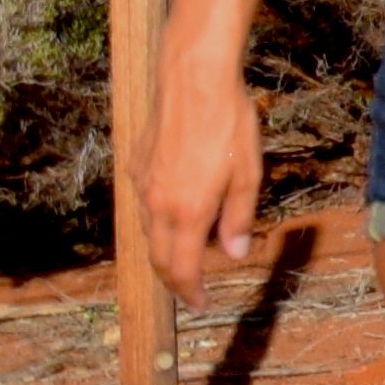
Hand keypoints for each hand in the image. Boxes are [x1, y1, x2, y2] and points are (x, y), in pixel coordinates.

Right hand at [142, 55, 266, 295]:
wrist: (192, 81)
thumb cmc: (228, 123)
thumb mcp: (248, 172)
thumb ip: (239, 216)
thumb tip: (233, 253)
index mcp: (187, 210)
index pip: (180, 268)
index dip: (190, 291)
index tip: (200, 303)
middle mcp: (156, 204)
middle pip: (158, 257)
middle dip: (174, 279)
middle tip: (191, 289)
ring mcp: (142, 185)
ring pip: (148, 232)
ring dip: (166, 249)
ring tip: (187, 254)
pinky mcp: (136, 166)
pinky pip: (144, 205)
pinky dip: (158, 219)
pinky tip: (176, 210)